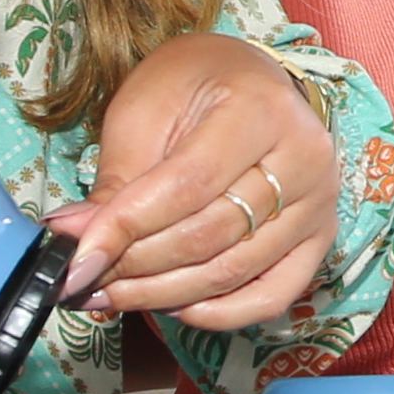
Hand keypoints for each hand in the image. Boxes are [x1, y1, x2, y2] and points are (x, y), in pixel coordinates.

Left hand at [57, 33, 335, 327]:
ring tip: (111, 295)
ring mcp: (320, 203)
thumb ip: (117, 181)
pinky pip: (273, 296)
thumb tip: (73, 239)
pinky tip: (173, 308)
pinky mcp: (320, 238)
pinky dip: (220, 314)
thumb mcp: (143, 112)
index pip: (188, 185)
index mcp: (261, 108)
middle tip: (84, 279)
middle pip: (211, 234)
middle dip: (137, 266)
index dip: (127, 228)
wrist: (245, 80)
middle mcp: (305, 158)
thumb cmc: (191, 86)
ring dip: (164, 294)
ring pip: (234, 270)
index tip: (76, 259)